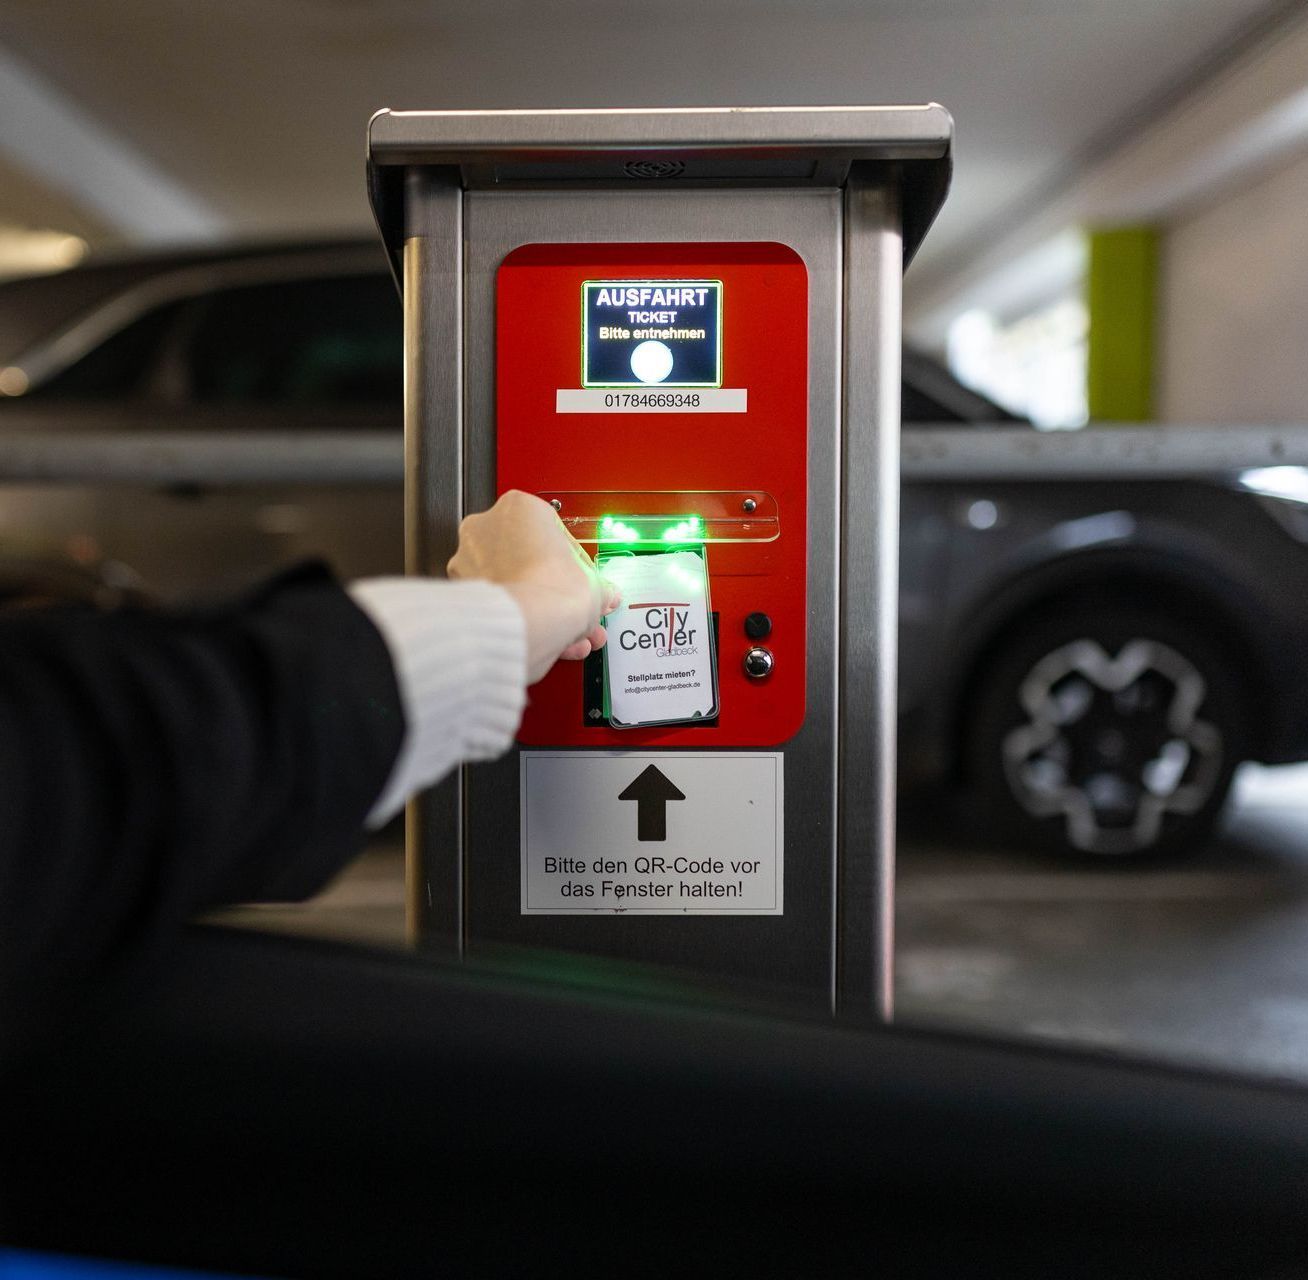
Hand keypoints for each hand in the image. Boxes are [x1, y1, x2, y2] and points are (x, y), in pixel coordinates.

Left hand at [447, 491, 618, 683]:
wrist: (528, 624)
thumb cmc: (554, 591)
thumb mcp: (594, 583)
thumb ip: (597, 586)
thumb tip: (602, 595)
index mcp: (519, 506)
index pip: (553, 533)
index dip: (573, 562)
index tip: (581, 578)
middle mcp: (486, 526)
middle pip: (526, 556)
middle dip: (551, 584)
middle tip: (569, 601)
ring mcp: (468, 559)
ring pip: (510, 582)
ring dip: (536, 603)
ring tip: (563, 627)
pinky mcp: (463, 591)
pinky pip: (498, 602)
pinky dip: (519, 616)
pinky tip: (543, 633)